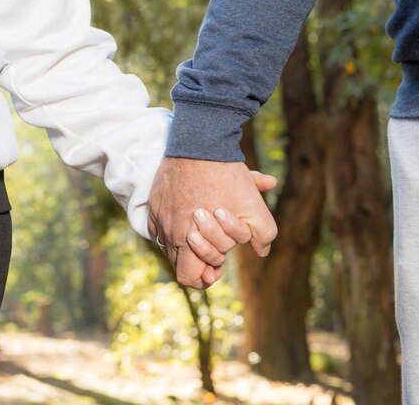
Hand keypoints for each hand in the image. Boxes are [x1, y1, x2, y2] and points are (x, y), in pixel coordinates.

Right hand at [148, 158, 277, 288]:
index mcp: (189, 239)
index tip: (218, 266)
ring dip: (188, 242)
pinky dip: (174, 226)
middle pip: (180, 263)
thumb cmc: (226, 175)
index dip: (205, 277)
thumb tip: (262, 250)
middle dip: (200, 259)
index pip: (188, 277)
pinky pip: (160, 226)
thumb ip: (263, 234)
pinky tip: (189, 212)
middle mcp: (169, 232)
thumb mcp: (254, 206)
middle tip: (217, 245)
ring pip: (170, 244)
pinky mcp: (154, 202)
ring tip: (206, 226)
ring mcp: (159, 216)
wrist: (199, 142)